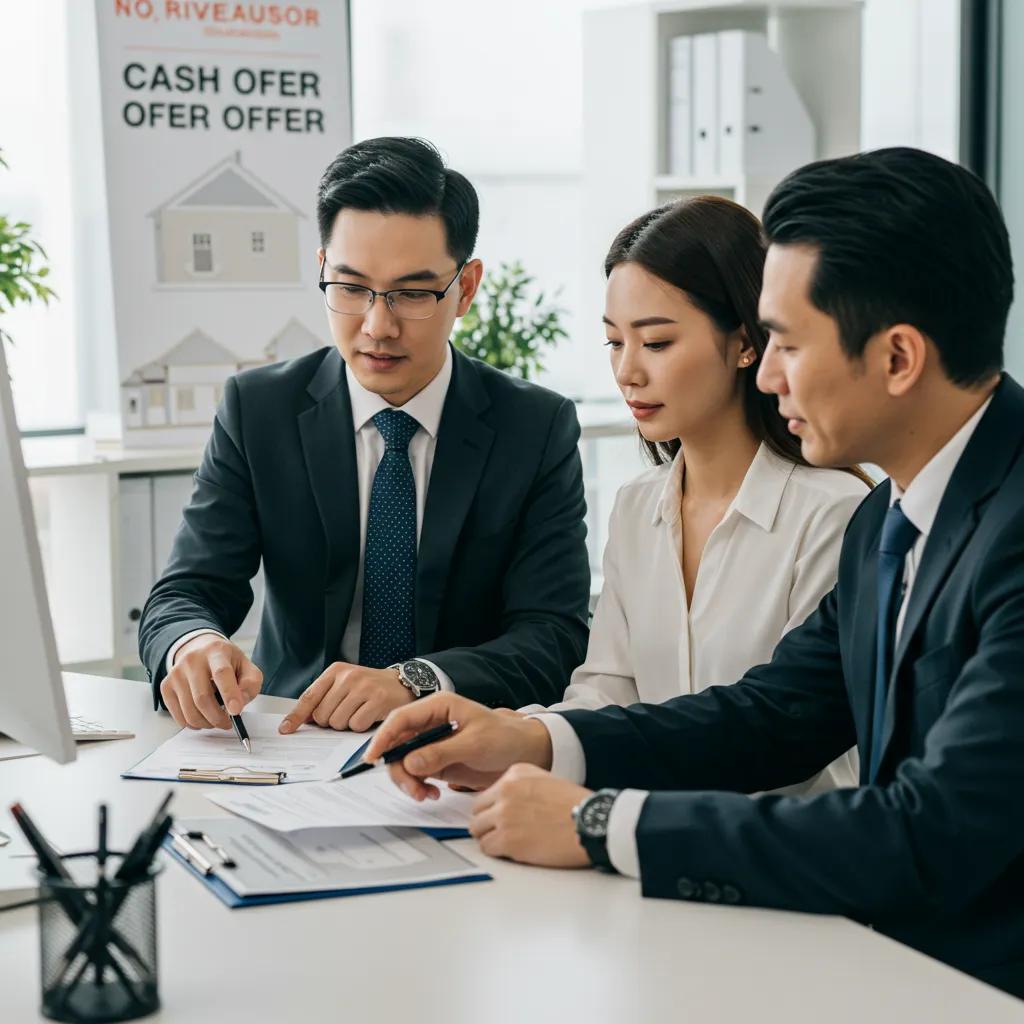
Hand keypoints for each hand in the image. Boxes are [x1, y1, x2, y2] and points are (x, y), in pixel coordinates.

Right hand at [159, 635, 262, 729]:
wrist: (199, 649)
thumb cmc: (225, 661)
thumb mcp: (246, 666)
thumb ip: (251, 683)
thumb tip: (240, 702)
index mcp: (216, 652)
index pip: (222, 673)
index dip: (229, 694)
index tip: (236, 711)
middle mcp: (192, 660)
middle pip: (203, 698)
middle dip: (218, 717)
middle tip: (228, 723)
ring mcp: (176, 673)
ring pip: (189, 710)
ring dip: (206, 723)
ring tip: (216, 719)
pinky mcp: (166, 686)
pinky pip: (178, 716)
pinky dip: (193, 723)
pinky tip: (202, 716)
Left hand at [279, 663, 412, 733]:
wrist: (401, 682)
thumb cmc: (369, 687)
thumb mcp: (344, 685)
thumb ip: (323, 699)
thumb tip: (300, 720)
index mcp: (335, 671)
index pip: (309, 697)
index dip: (295, 716)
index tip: (285, 729)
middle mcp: (348, 676)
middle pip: (322, 715)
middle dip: (331, 721)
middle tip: (346, 712)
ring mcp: (363, 687)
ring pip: (338, 722)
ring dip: (347, 724)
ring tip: (359, 712)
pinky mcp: (377, 700)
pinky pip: (357, 725)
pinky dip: (361, 726)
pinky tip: (369, 715)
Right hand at [363, 692, 553, 799]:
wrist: (523, 752)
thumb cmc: (504, 738)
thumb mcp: (475, 744)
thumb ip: (441, 752)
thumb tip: (410, 762)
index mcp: (438, 706)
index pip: (401, 719)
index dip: (383, 738)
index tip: (374, 759)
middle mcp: (430, 722)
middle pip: (397, 744)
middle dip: (399, 769)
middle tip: (414, 790)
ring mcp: (431, 742)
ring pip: (403, 762)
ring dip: (408, 781)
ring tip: (426, 795)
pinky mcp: (435, 760)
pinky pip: (414, 773)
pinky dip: (417, 786)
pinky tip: (431, 794)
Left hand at [470, 764, 591, 867]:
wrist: (591, 823)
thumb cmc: (575, 806)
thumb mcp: (546, 779)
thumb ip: (520, 786)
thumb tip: (501, 803)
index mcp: (515, 774)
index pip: (486, 793)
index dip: (493, 809)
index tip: (498, 817)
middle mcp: (506, 790)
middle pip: (477, 811)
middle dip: (487, 823)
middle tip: (501, 832)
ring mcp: (505, 815)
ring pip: (477, 830)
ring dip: (490, 838)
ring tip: (510, 842)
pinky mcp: (507, 839)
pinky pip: (487, 848)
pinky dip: (498, 852)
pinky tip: (515, 851)